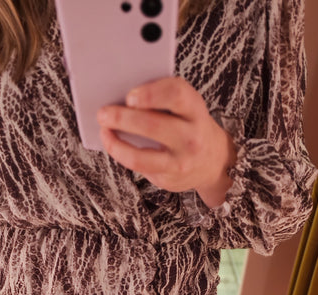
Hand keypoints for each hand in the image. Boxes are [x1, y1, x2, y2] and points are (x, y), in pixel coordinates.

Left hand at [96, 76, 237, 206]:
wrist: (213, 162)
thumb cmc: (190, 127)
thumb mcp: (187, 109)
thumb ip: (163, 100)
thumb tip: (121, 97)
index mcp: (195, 109)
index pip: (176, 94)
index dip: (151, 94)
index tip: (130, 96)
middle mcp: (191, 136)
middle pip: (153, 125)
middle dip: (123, 118)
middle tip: (103, 113)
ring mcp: (180, 160)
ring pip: (141, 155)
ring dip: (116, 143)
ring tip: (104, 131)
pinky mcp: (169, 177)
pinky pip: (139, 166)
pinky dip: (121, 154)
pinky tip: (113, 144)